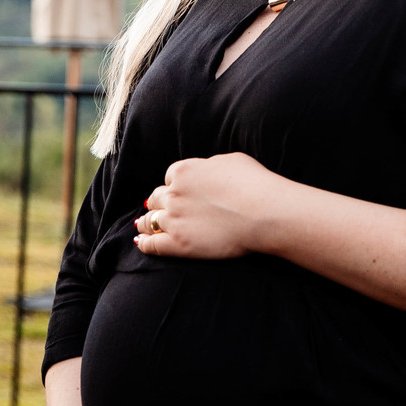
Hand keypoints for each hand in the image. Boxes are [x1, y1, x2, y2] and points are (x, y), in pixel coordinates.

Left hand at [134, 152, 279, 259]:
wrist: (264, 212)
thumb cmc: (254, 183)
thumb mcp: (231, 160)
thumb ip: (210, 166)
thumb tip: (206, 172)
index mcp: (185, 171)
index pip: (171, 176)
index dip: (175, 184)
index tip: (179, 190)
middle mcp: (174, 194)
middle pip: (157, 197)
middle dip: (157, 202)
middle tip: (157, 207)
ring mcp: (174, 220)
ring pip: (150, 220)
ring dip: (146, 222)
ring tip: (142, 226)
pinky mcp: (178, 244)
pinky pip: (152, 245)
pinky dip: (145, 243)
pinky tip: (141, 242)